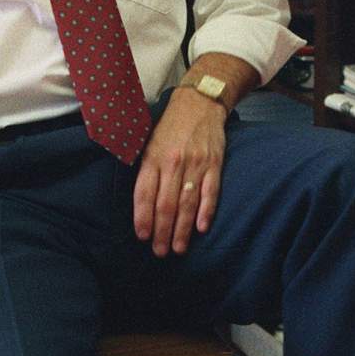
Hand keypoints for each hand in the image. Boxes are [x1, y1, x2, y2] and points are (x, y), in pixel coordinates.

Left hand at [132, 88, 226, 256]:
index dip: (143, 217)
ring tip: (178, 248)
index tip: (143, 237)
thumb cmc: (170, 128)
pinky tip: (201, 229)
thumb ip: (145, 171)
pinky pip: (210, 192)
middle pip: (165, 204)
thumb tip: (141, 204)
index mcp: (153, 158)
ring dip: (182, 229)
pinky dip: (206, 211)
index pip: (144, 193)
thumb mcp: (148, 144)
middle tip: (160, 252)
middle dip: (162, 232)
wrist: (199, 103)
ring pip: (187, 203)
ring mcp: (195, 164)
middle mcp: (173, 163)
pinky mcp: (214, 164)